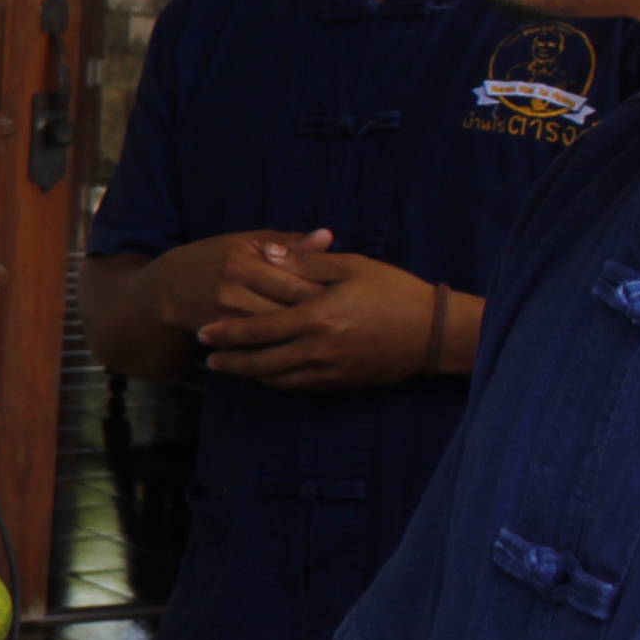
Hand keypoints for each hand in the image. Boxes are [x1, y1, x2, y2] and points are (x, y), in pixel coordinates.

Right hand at [139, 230, 334, 336]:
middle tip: (352, 321)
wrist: (168, 288)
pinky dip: (282, 351)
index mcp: (242, 262)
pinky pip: (258, 349)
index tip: (354, 297)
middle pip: (287, 310)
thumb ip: (289, 243)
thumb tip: (328, 237)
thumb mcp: (247, 242)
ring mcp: (224, 319)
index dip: (326, 291)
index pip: (293, 281)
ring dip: (305, 337)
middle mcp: (231, 291)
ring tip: (334, 337)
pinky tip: (305, 351)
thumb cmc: (216, 258)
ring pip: (275, 335)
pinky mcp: (221, 339)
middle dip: (320, 317)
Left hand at [194, 244, 436, 390]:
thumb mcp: (352, 266)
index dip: (227, 334)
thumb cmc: (395, 291)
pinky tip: (268, 373)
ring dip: (250, 374)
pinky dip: (277, 381)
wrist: (436, 332)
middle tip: (208, 358)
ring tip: (232, 366)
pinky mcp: (342, 383)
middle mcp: (318, 350)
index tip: (203, 334)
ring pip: (277, 379)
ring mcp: (330, 371)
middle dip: (230, 361)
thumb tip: (267, 252)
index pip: (258, 331)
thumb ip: (306, 262)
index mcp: (316, 318)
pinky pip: (299, 387)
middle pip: (260, 363)